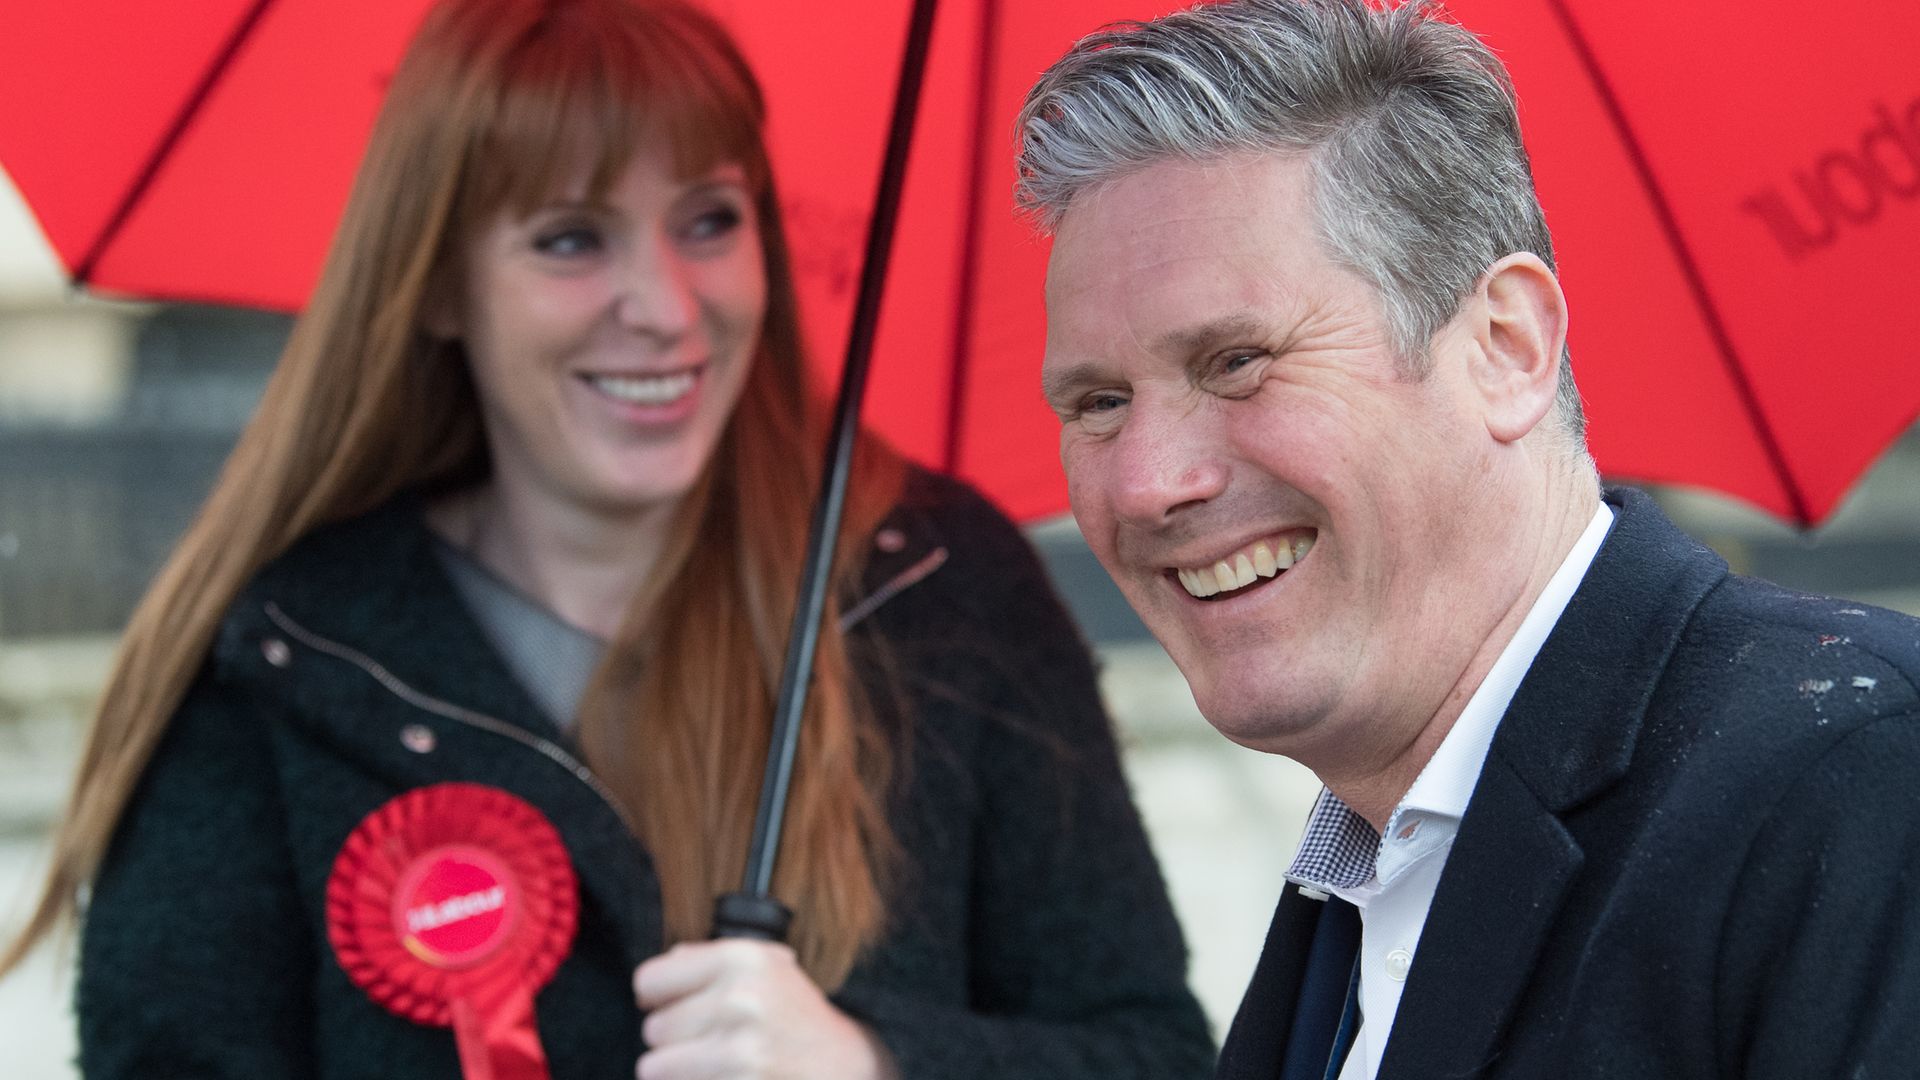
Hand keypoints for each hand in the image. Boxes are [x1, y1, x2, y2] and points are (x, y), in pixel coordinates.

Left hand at [633, 939, 898, 1079]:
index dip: (658, 997)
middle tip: (711, 1039)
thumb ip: (708, 960)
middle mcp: (739, 999)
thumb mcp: (767, 967)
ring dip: (679, 1070)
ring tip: (716, 1063)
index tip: (674, 1006)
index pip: (648, 980)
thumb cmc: (798, 1018)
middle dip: (674, 1039)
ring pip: (656, 1066)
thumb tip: (659, 969)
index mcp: (742, 959)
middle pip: (653, 1028)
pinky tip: (725, 1077)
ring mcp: (738, 1050)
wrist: (846, 1066)